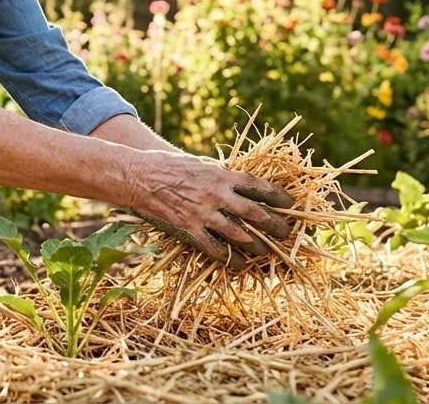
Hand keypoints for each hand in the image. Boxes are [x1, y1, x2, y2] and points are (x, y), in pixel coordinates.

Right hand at [123, 151, 294, 267]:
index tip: (290, 203)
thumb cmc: (168, 166)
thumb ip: (220, 176)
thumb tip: (239, 183)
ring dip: (256, 246)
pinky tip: (238, 263)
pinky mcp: (189, 229)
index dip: (277, 196)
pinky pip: (214, 248)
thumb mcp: (200, 164)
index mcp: (221, 175)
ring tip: (266, 251)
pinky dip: (229, 257)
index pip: (257, 186)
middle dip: (275, 225)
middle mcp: (216, 195)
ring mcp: (203, 214)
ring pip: (239, 235)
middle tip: (287, 233)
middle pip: (255, 213)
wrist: (139, 176)